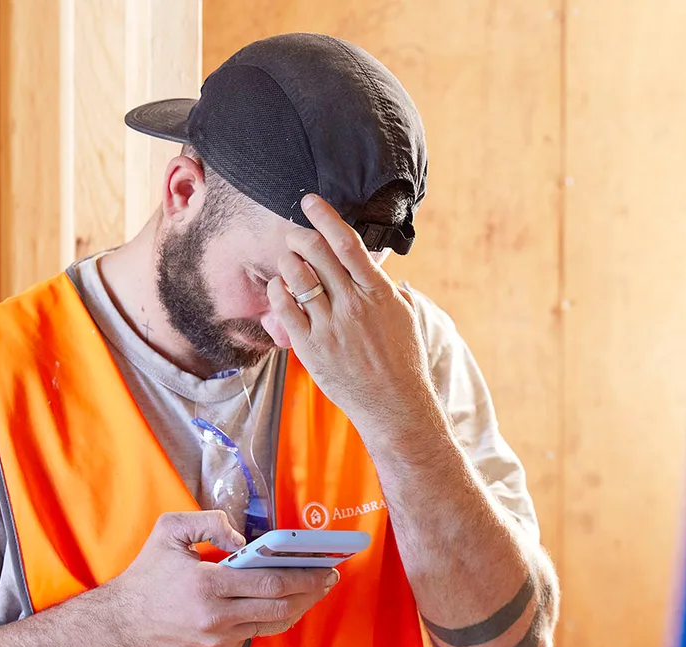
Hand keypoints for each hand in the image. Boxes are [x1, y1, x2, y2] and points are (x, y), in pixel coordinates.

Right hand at [107, 511, 338, 646]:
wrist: (124, 624)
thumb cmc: (148, 573)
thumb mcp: (169, 531)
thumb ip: (209, 523)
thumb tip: (243, 539)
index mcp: (208, 585)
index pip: (269, 582)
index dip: (303, 574)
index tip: (324, 565)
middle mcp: (218, 617)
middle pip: (281, 605)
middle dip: (310, 590)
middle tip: (330, 576)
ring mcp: (220, 639)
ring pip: (274, 623)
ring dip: (300, 606)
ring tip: (316, 588)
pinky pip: (256, 632)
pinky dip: (275, 617)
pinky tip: (288, 601)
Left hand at [266, 194, 438, 433]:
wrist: (395, 405)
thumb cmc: (404, 362)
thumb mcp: (408, 319)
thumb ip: (395, 293)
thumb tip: (394, 279)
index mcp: (379, 292)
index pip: (348, 243)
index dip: (325, 217)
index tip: (309, 201)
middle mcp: (353, 304)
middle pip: (317, 254)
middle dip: (299, 236)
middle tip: (293, 234)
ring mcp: (330, 326)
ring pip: (297, 277)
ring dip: (287, 262)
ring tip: (287, 262)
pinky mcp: (311, 347)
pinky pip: (284, 309)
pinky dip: (277, 291)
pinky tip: (278, 288)